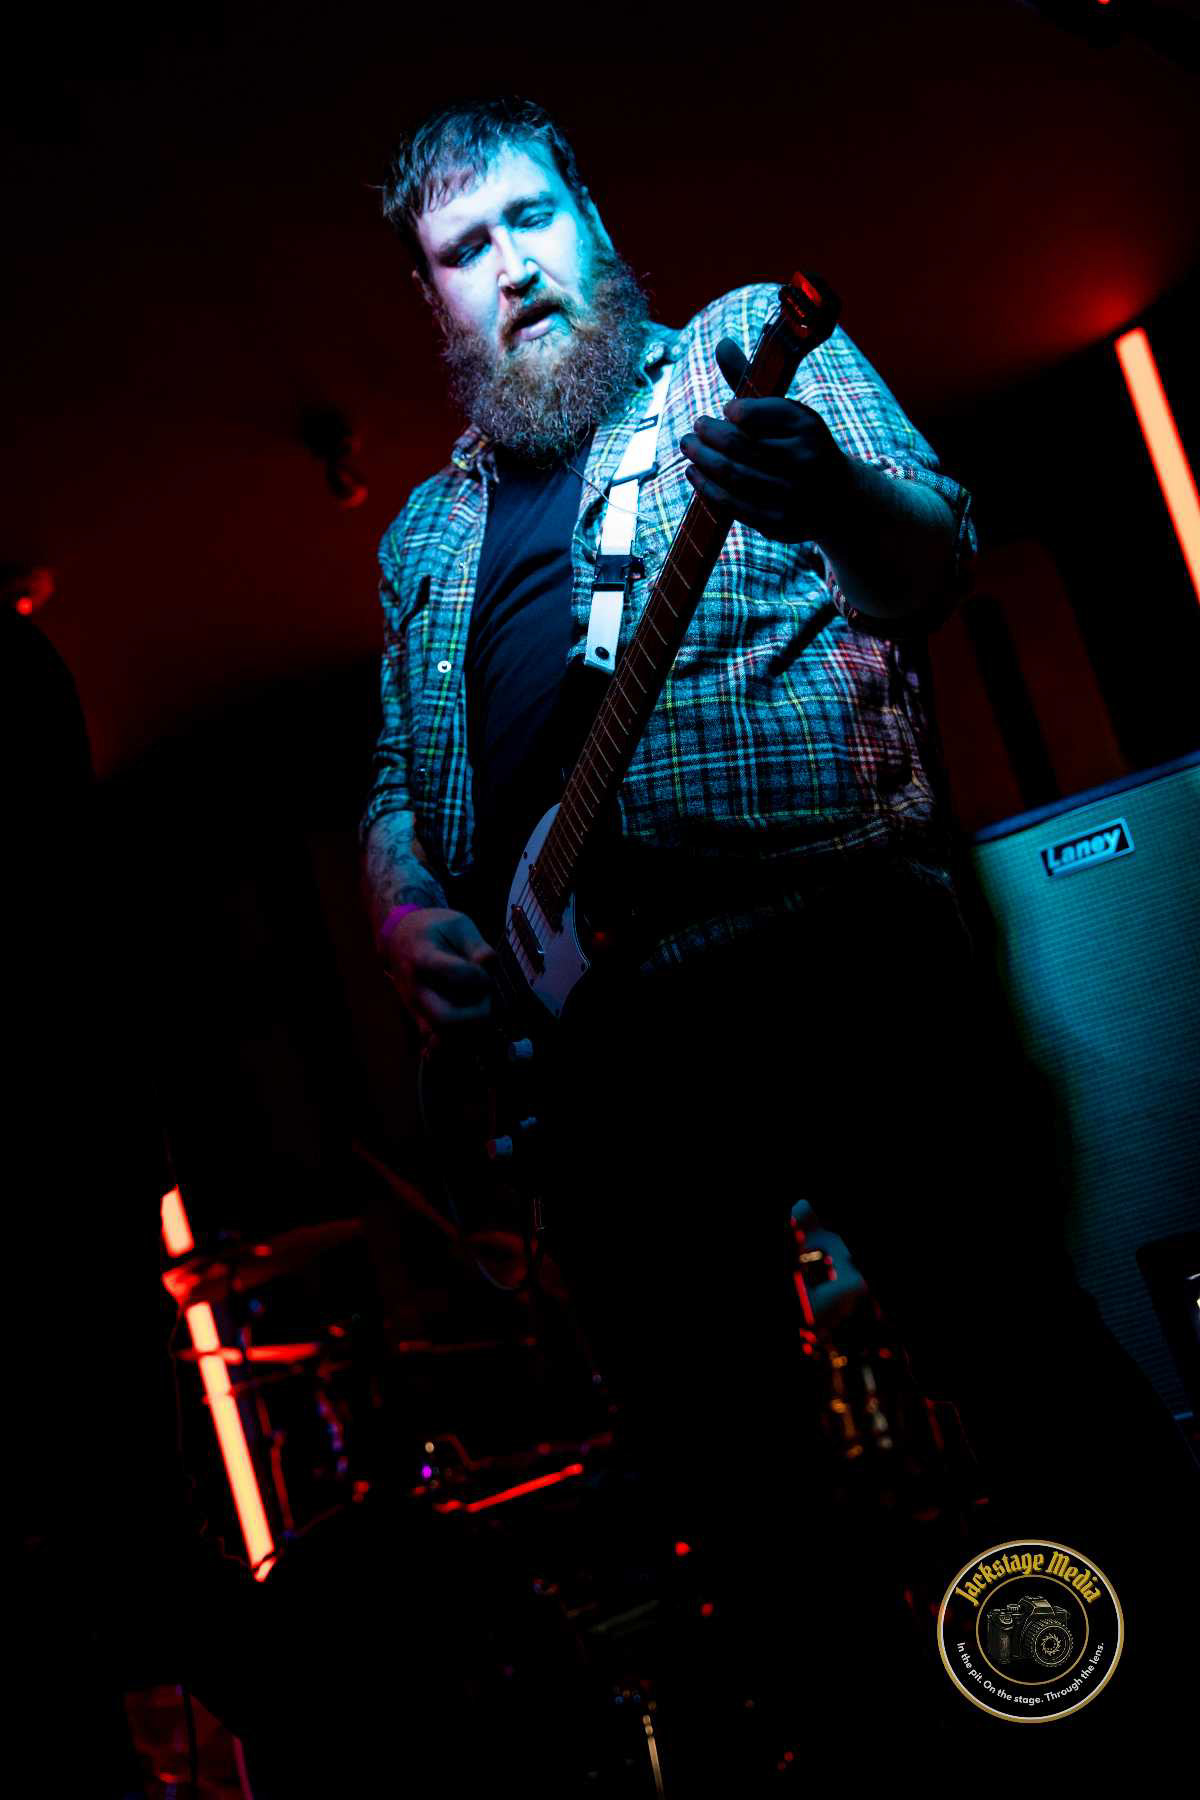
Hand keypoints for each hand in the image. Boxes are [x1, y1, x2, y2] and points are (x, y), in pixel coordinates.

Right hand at [379, 907, 496, 1047]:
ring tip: (478, 1011)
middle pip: (445, 1017)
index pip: (457, 975)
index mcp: (423, 956)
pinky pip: (434, 1045)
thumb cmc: (434, 930)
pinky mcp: (417, 1019)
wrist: (400, 939)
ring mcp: (414, 1007)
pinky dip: (453, 1047)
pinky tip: (468, 1035)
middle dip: (476, 1013)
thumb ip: (477, 945)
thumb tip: (489, 965)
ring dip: (469, 1029)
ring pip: (441, 1036)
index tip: (485, 973)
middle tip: (485, 999)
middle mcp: (415, 987)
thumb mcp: (458, 924)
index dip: (480, 977)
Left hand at [679, 337, 847, 543]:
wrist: (839, 498)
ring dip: (701, 461)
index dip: (734, 411)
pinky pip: (733, 504)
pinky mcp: (778, 522)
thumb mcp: (786, 412)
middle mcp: (802, 460)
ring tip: (689, 448)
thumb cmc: (801, 445)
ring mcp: (791, 494)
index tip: (725, 410)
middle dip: (708, 436)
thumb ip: (750, 381)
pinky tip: (695, 474)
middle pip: (739, 445)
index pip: (758, 413)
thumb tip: (720, 343)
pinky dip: (707, 488)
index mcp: (806, 426)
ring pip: (733, 476)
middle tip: (693, 429)